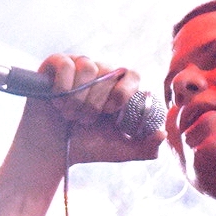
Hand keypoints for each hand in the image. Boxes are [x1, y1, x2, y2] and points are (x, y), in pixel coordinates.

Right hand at [25, 53, 163, 164]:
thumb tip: (162, 134)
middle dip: (97, 101)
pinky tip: (57, 102)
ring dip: (78, 97)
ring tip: (70, 114)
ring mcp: (78, 67)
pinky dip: (62, 86)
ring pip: (88, 65)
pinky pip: (65, 63)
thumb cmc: (86, 147)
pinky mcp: (55, 65)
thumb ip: (146, 148)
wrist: (53, 152)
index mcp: (118, 88)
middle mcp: (100, 74)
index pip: (132, 74)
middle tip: (86, 120)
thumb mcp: (121, 150)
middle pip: (109, 71)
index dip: (124, 91)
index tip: (111, 111)